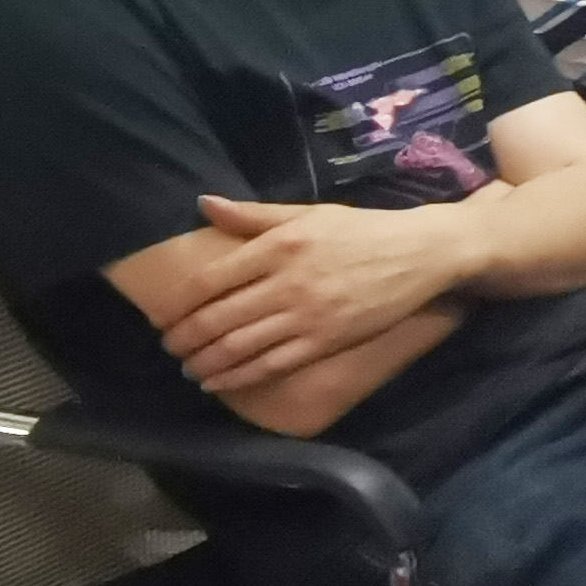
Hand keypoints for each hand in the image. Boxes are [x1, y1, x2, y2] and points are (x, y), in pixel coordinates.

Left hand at [167, 197, 465, 396]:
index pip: (211, 279)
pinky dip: (237, 377)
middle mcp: (287, 282)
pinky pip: (271, 364)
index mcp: (279, 245)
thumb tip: (203, 203)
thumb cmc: (362, 229)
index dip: (179, 304)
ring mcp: (306, 316)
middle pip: (218, 317)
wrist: (422, 253)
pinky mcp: (325, 341)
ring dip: (205, 362)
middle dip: (185, 339)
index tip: (163, 316)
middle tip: (169, 348)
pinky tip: (218, 382)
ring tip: (188, 369)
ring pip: (239, 346)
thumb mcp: (309, 213)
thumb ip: (254, 214)